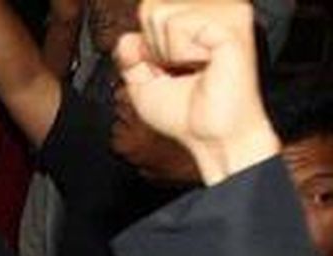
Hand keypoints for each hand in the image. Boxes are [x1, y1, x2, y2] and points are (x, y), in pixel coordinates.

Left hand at [114, 0, 277, 184]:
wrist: (213, 138)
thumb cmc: (187, 115)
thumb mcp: (142, 83)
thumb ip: (129, 57)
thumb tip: (127, 37)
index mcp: (202, 18)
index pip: (149, 8)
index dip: (146, 46)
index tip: (170, 69)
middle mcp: (218, 10)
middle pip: (150, 7)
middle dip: (154, 48)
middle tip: (183, 71)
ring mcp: (228, 13)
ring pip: (161, 13)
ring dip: (167, 51)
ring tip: (195, 68)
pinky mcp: (232, 24)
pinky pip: (177, 24)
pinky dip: (179, 52)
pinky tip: (205, 65)